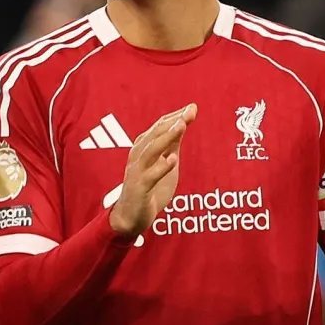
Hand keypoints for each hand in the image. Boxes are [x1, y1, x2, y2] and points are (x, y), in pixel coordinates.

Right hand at [109, 104, 196, 237]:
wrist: (131, 217)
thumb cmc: (149, 189)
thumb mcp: (165, 163)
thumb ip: (172, 145)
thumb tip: (183, 122)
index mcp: (143, 148)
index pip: (159, 127)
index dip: (175, 116)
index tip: (193, 107)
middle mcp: (138, 157)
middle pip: (154, 134)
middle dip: (172, 122)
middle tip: (189, 112)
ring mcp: (137, 172)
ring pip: (150, 151)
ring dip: (166, 137)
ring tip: (181, 126)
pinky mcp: (139, 189)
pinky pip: (150, 176)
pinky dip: (161, 167)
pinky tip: (173, 159)